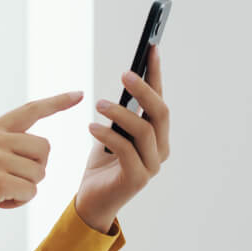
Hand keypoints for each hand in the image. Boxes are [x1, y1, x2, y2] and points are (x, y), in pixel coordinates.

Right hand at [0, 90, 83, 240]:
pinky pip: (31, 191)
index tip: (80, 94)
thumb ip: (6, 144)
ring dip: (26, 188)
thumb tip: (42, 148)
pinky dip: (19, 202)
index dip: (57, 102)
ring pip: (39, 173)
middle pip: (44, 149)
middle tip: (11, 181)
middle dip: (36, 170)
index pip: (31, 110)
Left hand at [76, 43, 169, 231]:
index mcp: (157, 137)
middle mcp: (160, 150)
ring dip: (120, 113)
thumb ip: (121, 113)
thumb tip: (125, 80)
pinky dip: (107, 135)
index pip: (159, 99)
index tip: (151, 47)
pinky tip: (91, 127)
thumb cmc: (102, 165)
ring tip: (98, 104)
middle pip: (160, 113)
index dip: (156, 74)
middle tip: (125, 74)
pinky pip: (125, 149)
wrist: (91, 202)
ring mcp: (151, 166)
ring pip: (144, 130)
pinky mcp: (137, 178)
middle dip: (144, 90)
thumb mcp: (111, 133)